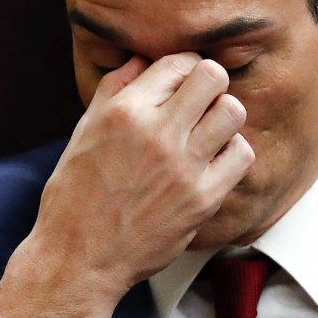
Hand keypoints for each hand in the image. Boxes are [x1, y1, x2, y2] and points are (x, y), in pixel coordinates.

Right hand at [0, 53, 253, 317]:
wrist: (79, 259)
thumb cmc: (75, 194)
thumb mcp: (84, 131)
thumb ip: (115, 89)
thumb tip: (142, 59)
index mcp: (125, 111)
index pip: (178, 62)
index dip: (183, 68)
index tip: (180, 83)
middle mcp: (157, 133)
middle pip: (213, 76)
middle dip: (209, 83)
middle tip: (200, 102)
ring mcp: (183, 166)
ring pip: (233, 111)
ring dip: (223, 116)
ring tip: (207, 131)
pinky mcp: (202, 198)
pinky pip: (241, 155)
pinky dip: (232, 152)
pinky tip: (214, 160)